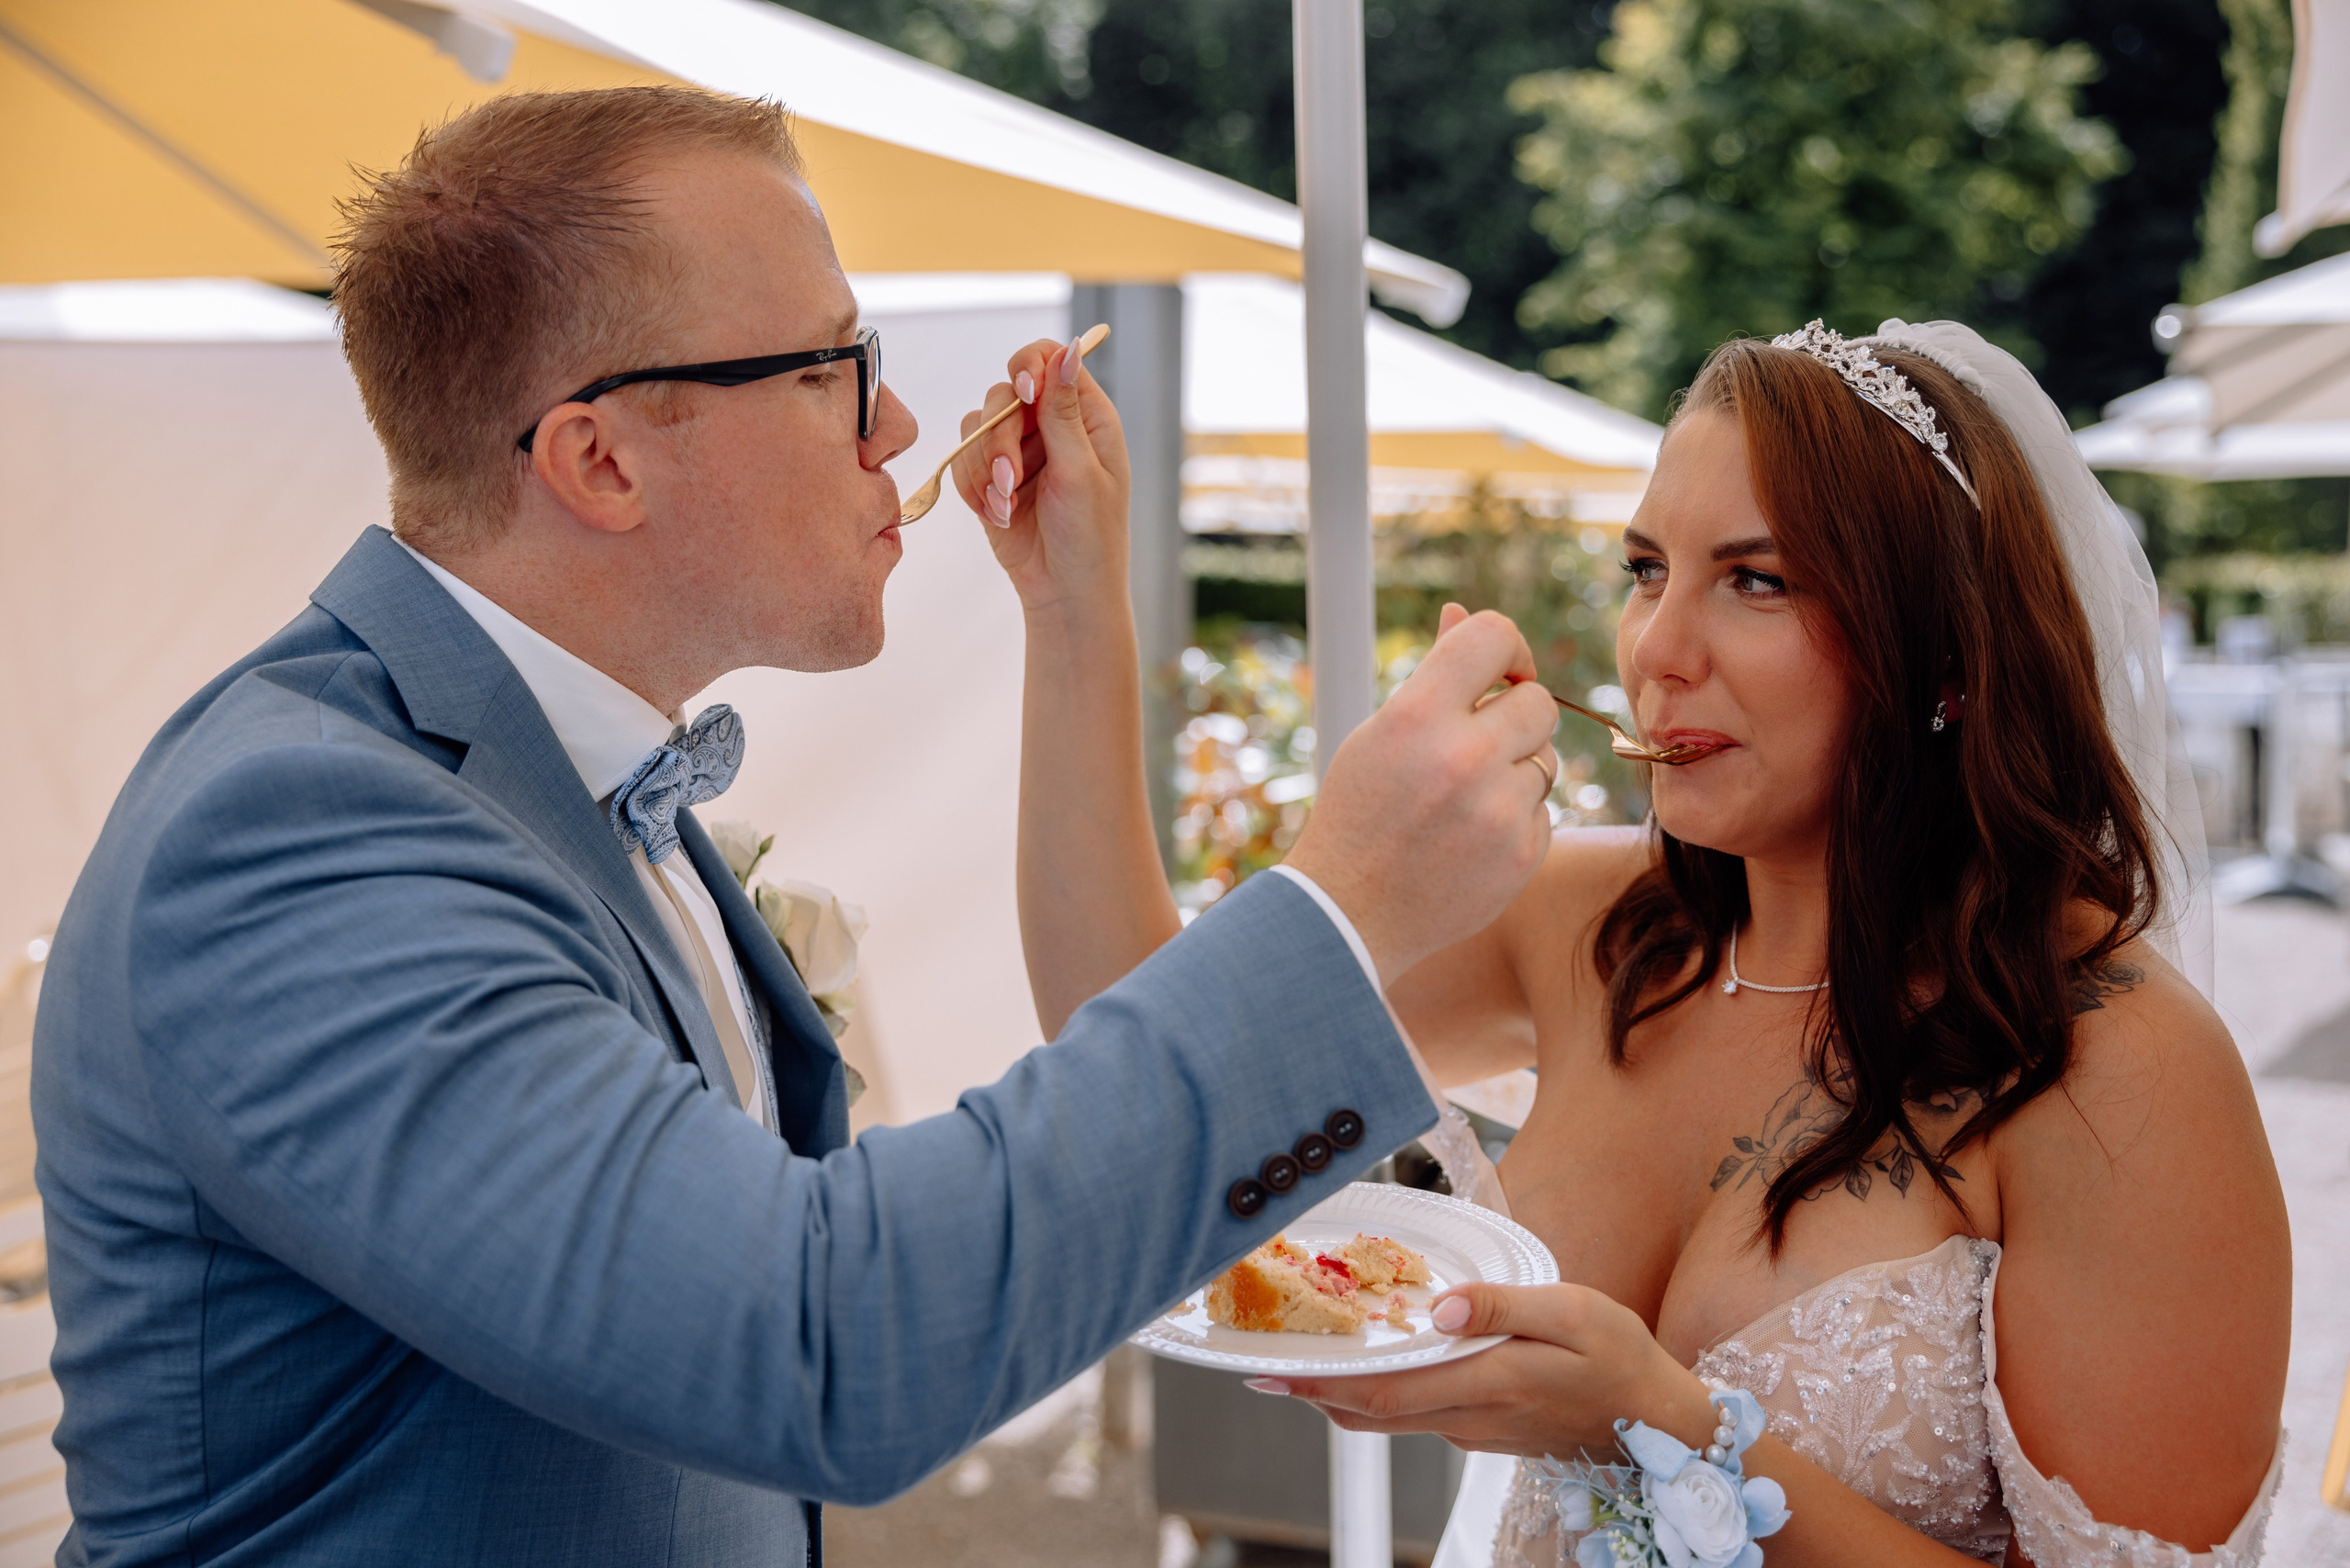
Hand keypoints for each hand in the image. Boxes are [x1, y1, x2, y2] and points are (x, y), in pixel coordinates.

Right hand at [949, 334, 1131, 621]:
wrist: (1065, 594)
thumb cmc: (1091, 537)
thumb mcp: (1081, 473)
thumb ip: (1064, 412)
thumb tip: (1069, 349)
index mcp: (1085, 417)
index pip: (1046, 358)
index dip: (1027, 368)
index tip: (1023, 396)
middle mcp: (1050, 426)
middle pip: (1002, 393)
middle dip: (999, 439)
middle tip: (1011, 481)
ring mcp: (1018, 451)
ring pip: (975, 427)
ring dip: (985, 470)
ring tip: (1006, 507)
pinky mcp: (991, 478)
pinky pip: (962, 461)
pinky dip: (974, 489)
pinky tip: (998, 516)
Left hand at [1257, 1281, 1717, 1460]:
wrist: (1663, 1428)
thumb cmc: (1622, 1360)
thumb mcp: (1573, 1313)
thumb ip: (1502, 1306)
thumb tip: (1439, 1308)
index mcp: (1488, 1383)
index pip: (1384, 1393)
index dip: (1320, 1385)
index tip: (1270, 1374)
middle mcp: (1471, 1416)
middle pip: (1372, 1412)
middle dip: (1313, 1391)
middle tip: (1264, 1368)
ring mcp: (1476, 1429)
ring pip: (1393, 1417)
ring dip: (1345, 1392)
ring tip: (1307, 1359)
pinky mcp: (1486, 1430)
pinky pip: (1420, 1414)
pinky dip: (1387, 1392)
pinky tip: (1379, 1362)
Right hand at [1282, 605, 1558, 983]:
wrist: (1349, 914)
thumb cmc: (1360, 812)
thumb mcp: (1379, 735)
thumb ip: (1432, 675)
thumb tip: (1460, 614)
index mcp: (1417, 716)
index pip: (1493, 635)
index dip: (1508, 649)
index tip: (1500, 675)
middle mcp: (1463, 758)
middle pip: (1537, 702)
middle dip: (1513, 719)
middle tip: (1476, 747)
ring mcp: (1497, 811)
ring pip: (1545, 760)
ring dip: (1514, 772)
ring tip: (1461, 803)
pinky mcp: (1522, 855)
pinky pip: (1543, 810)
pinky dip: (1515, 820)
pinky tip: (1469, 840)